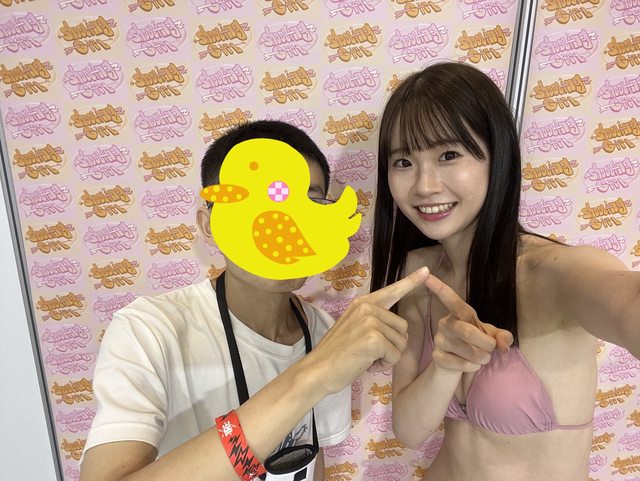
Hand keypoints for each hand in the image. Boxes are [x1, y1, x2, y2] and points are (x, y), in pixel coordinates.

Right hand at [312, 267, 429, 392]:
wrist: (316, 371)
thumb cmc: (336, 355)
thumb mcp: (353, 329)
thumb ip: (373, 322)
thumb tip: (399, 329)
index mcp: (363, 303)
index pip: (392, 291)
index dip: (411, 282)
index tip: (427, 271)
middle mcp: (366, 307)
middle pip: (403, 328)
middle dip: (392, 346)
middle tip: (368, 353)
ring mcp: (369, 321)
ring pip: (401, 343)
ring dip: (388, 357)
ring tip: (365, 358)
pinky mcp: (373, 339)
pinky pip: (395, 355)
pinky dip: (384, 365)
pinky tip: (366, 364)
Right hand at [426, 272, 513, 372]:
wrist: (459, 367)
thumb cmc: (476, 345)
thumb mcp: (492, 338)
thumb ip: (503, 337)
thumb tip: (503, 345)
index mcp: (459, 313)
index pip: (450, 298)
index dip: (439, 287)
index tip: (426, 274)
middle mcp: (446, 323)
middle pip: (466, 331)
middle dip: (486, 344)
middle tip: (492, 350)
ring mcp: (439, 340)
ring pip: (466, 350)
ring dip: (482, 357)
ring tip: (483, 358)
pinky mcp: (437, 356)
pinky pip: (460, 363)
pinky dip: (473, 367)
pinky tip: (472, 365)